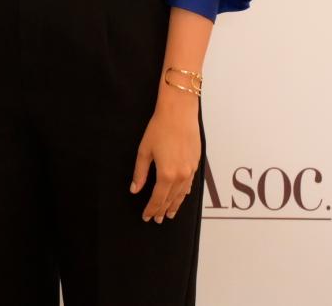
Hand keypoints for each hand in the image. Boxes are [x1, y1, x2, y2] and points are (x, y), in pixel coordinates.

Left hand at [131, 86, 201, 221]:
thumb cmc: (160, 128)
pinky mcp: (196, 163)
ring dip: (175, 205)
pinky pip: (190, 184)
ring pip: (182, 194)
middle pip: (171, 199)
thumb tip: (135, 189)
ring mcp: (190, 170)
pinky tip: (182, 196)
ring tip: (169, 214)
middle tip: (157, 219)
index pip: (158, 199)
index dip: (151, 209)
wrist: (179, 113)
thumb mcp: (144, 150)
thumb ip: (140, 173)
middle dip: (162, 210)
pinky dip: (184, 193)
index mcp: (166, 174)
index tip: (146, 217)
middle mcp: (181, 175)